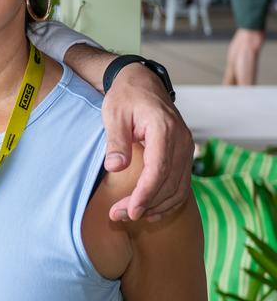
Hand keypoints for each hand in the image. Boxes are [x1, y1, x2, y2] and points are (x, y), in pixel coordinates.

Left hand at [100, 64, 193, 222]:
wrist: (142, 83)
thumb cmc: (125, 97)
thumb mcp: (113, 114)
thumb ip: (116, 141)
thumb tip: (115, 167)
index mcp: (163, 128)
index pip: (159, 169)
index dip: (145, 193)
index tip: (130, 210)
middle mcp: (181, 140)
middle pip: (169, 183)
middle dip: (145, 204)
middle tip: (118, 217)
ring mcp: (186, 148)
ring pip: (178, 188)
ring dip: (156, 206)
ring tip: (129, 216)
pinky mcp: (184, 154)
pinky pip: (181, 184)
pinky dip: (168, 201)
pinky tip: (150, 211)